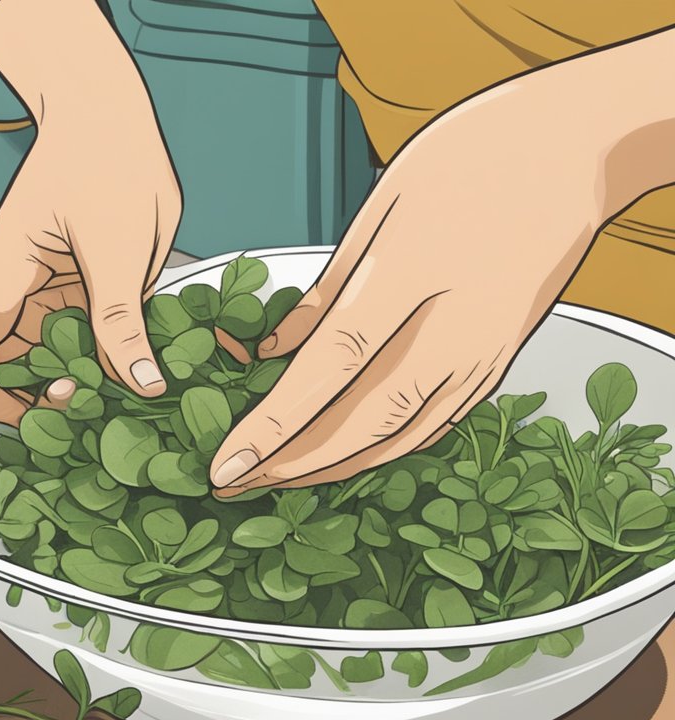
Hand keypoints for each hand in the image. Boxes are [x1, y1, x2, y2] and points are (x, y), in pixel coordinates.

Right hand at [0, 0, 181, 424]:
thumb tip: (140, 384)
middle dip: (31, 396)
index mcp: (3, 271)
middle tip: (87, 401)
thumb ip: (121, 318)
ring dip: (66, 379)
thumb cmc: (108, 161)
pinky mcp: (67, 290)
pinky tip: (128, 362)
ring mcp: (37, 290)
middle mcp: (10, 288)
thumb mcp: (120, 245)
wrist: (112, 117)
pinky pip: (69, 338)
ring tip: (114, 386)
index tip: (32, 408)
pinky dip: (92, 358)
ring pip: (35, 358)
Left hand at [210, 29, 674, 495]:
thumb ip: (326, 290)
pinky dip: (382, 452)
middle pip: (359, 422)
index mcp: (411, 276)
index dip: (274, 426)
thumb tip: (272, 348)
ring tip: (274, 480)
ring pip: (397, 439)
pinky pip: (433, 427)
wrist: (577, 150)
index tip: (226, 461)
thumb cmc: (475, 155)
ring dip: (330, 470)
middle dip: (288, 465)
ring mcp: (483, 354)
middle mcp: (453, 329)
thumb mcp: (382, 204)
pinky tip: (342, 458)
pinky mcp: (499, 365)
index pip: (328, 370)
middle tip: (231, 484)